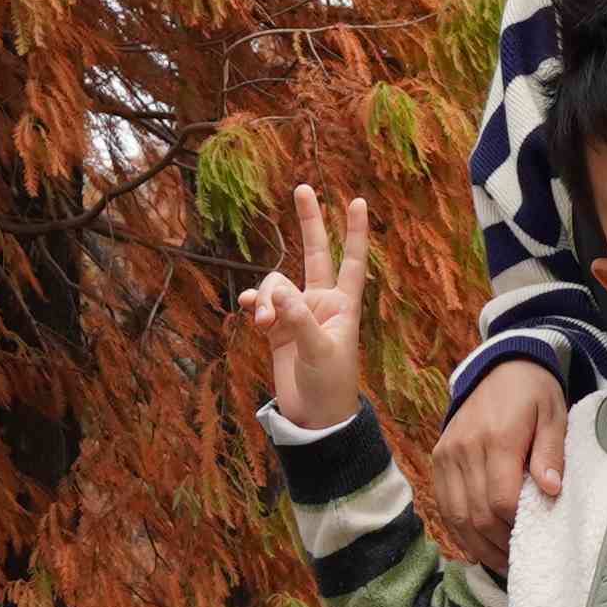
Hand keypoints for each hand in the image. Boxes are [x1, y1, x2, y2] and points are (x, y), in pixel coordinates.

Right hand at [233, 184, 373, 434]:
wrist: (313, 418)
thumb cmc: (329, 386)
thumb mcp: (319, 352)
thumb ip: (297, 320)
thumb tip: (276, 291)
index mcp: (343, 305)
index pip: (352, 261)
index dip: (354, 232)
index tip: (356, 201)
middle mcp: (321, 303)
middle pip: (315, 253)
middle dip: (308, 222)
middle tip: (303, 188)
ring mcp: (297, 314)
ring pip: (277, 283)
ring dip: (267, 295)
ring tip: (264, 321)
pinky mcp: (276, 329)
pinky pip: (261, 303)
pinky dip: (254, 304)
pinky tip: (250, 313)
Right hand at [425, 352, 568, 567]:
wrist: (501, 367)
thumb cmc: (534, 395)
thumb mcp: (554, 415)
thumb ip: (551, 453)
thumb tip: (550, 490)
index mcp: (497, 437)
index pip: (501, 498)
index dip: (516, 526)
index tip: (535, 539)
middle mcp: (465, 447)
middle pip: (477, 512)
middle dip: (499, 544)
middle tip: (521, 561)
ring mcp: (447, 454)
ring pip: (456, 514)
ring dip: (478, 545)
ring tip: (502, 562)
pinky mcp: (438, 458)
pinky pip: (444, 505)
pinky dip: (459, 532)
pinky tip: (477, 549)